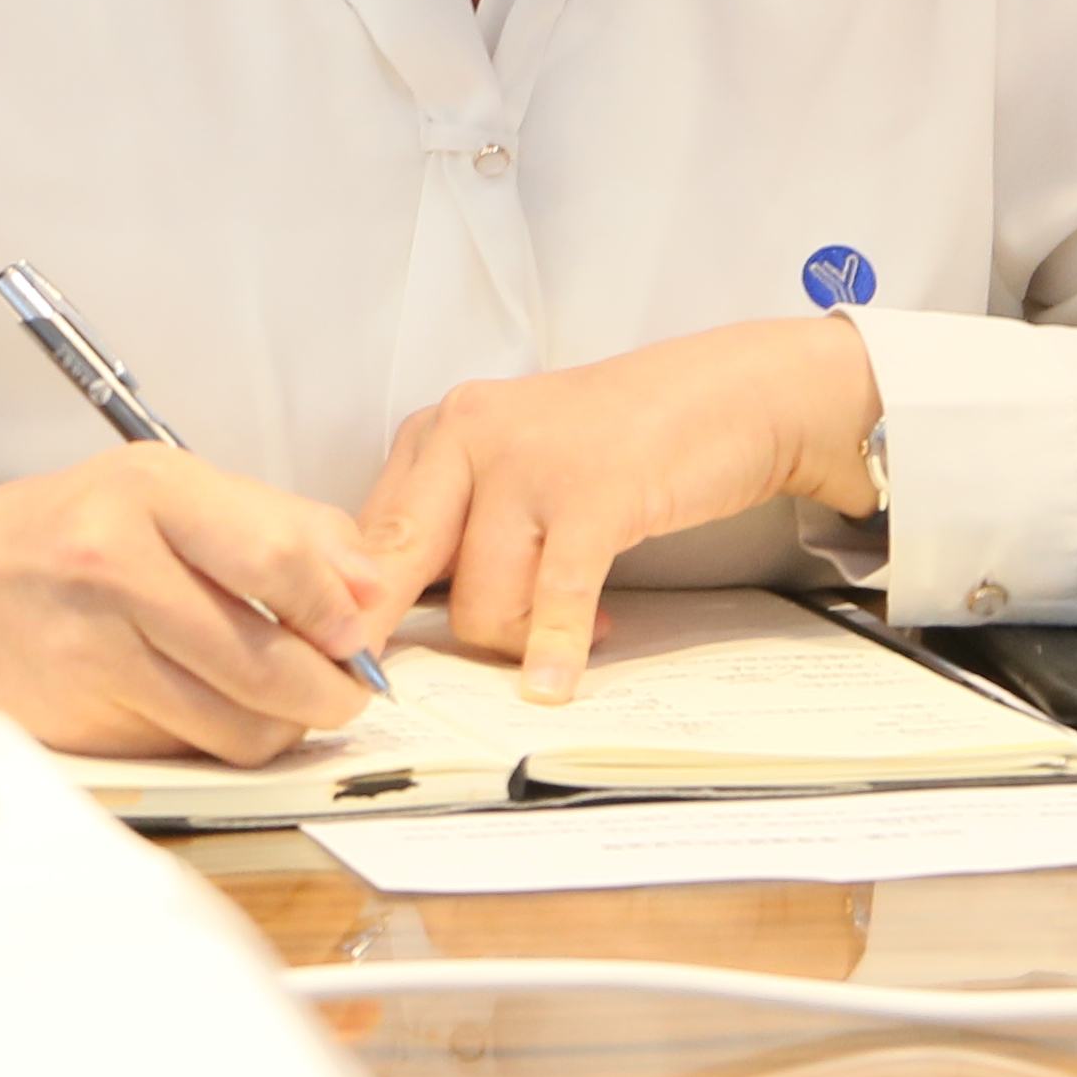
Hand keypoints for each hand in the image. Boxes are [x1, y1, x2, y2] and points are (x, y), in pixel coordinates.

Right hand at [0, 447, 401, 764]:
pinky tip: (215, 713)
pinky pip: (194, 750)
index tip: (361, 630)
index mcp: (149, 489)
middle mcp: (117, 563)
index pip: (282, 557)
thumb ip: (276, 527)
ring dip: (287, 726)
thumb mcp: (159, 491)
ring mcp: (94, 647)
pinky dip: (223, 742)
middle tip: (345, 685)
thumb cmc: (55, 538)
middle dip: (334, 687)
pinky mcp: (82, 718)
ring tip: (285, 702)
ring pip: (244, 721)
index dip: (344, 609)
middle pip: (274, 657)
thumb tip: (372, 585)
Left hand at [360, 316, 884, 695]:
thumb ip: (451, 524)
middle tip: (384, 681)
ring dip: (520, 639)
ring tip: (568, 630)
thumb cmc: (613, 442)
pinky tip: (555, 681)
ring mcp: (529, 463)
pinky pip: (555, 597)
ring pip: (481, 600)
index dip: (360, 605)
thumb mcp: (510, 467)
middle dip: (390, 633)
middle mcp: (470, 434)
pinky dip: (554, 650)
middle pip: (401, 566)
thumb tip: (385, 609)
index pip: (370, 533)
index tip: (352, 656)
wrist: (724, 395)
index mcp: (440, 430)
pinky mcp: (592, 495)